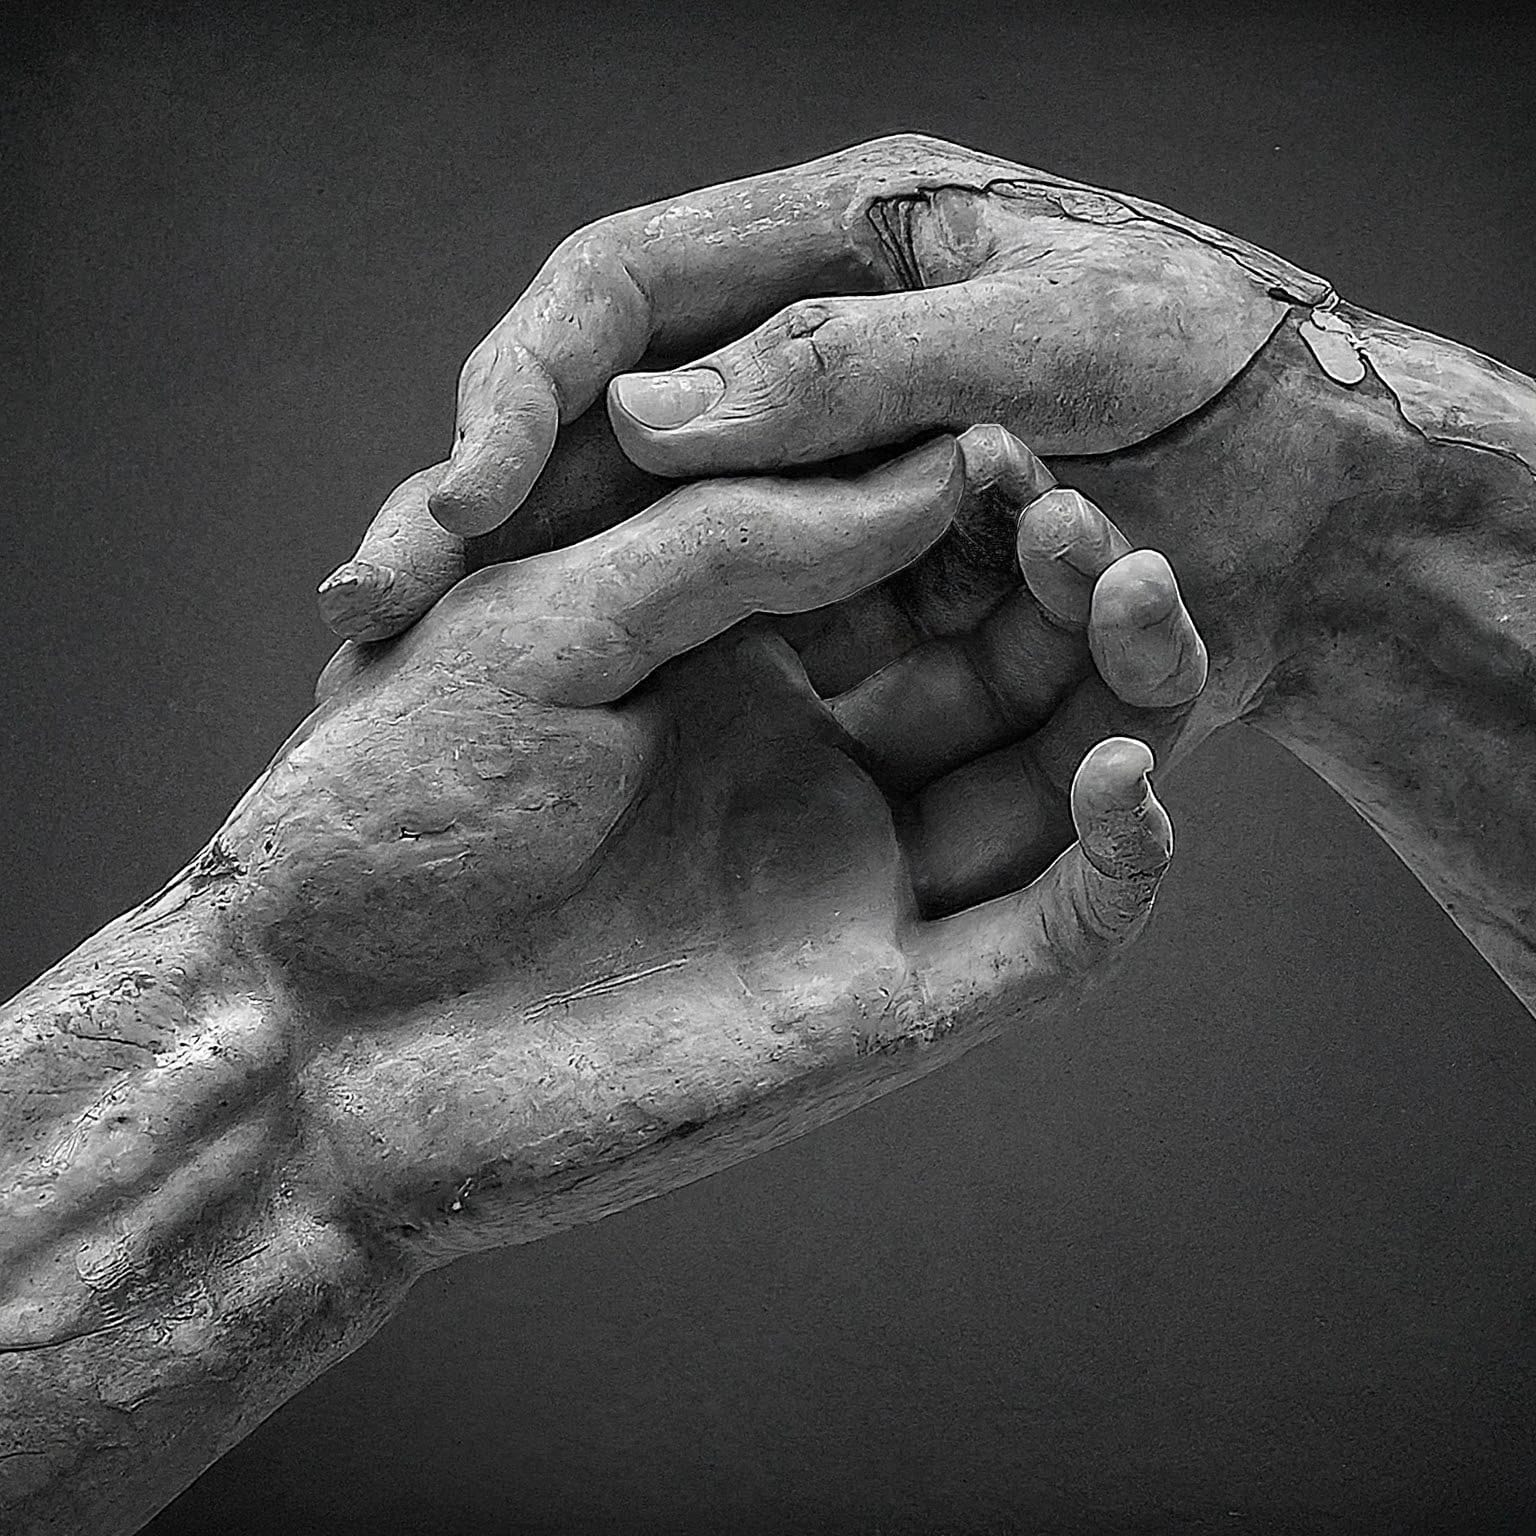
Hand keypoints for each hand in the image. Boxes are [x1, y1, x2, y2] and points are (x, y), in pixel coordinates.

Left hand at [209, 427, 1201, 1252]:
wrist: (321, 1038)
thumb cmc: (387, 806)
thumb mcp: (539, 618)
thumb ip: (726, 543)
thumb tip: (924, 471)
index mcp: (734, 663)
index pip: (901, 566)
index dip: (965, 500)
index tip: (1003, 426)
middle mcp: (816, 764)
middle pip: (1002, 670)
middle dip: (1059, 584)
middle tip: (1084, 518)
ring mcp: (859, 883)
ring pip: (1050, 787)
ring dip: (1120, 694)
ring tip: (1131, 594)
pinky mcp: (886, 1007)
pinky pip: (1045, 937)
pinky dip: (1115, 866)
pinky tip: (1125, 775)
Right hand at [316, 130, 1332, 747]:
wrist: (1328, 513)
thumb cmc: (1210, 386)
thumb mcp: (1039, 339)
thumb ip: (842, 364)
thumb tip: (645, 406)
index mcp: (837, 249)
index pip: (619, 288)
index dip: (519, 382)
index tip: (454, 493)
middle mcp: (814, 363)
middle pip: (608, 420)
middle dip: (493, 505)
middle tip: (370, 602)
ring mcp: (834, 482)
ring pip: (656, 530)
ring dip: (553, 598)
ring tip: (415, 663)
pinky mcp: (871, 587)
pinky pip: (744, 614)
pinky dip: (665, 660)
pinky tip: (565, 708)